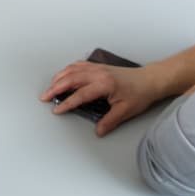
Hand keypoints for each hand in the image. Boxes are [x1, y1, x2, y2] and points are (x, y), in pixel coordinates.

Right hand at [41, 60, 165, 135]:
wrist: (150, 80)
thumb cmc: (140, 93)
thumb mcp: (125, 111)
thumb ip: (109, 121)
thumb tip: (98, 131)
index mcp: (103, 84)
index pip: (79, 95)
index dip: (66, 103)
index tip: (57, 109)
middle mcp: (98, 73)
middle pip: (70, 79)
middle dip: (55, 88)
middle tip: (44, 96)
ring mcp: (97, 68)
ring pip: (72, 70)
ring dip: (59, 77)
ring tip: (50, 87)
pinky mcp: (99, 66)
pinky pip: (79, 65)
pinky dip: (68, 70)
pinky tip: (64, 75)